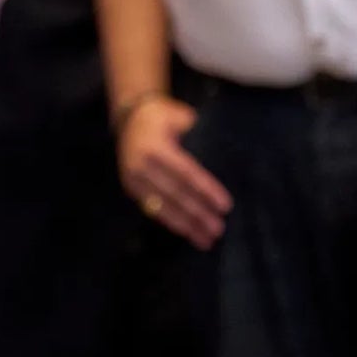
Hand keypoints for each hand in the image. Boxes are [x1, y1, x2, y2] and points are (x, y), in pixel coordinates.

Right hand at [117, 95, 231, 250]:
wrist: (130, 118)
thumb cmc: (164, 116)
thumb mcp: (180, 116)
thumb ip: (198, 135)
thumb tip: (226, 156)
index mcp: (156, 147)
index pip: (186, 173)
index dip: (206, 190)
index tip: (225, 206)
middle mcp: (141, 166)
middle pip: (175, 194)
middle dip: (198, 214)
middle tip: (219, 229)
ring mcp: (133, 180)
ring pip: (163, 207)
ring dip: (185, 226)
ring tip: (205, 240)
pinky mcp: (131, 189)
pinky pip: (152, 209)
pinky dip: (170, 222)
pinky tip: (186, 232)